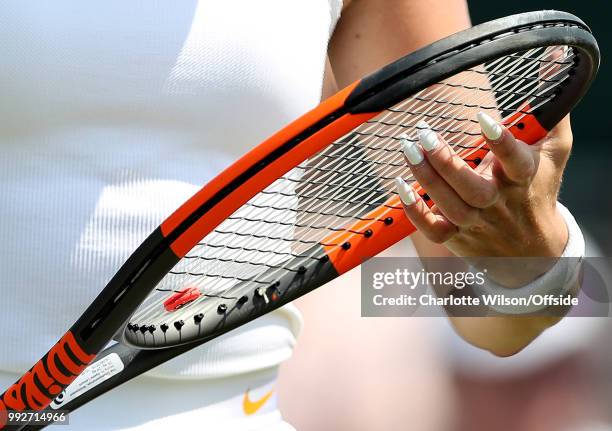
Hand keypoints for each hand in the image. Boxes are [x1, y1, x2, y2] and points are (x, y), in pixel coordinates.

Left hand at [395, 113, 571, 285]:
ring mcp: (476, 223)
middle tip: (424, 134)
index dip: (501, 142)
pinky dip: (415, 214)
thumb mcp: (554, 152)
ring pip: (450, 206)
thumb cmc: (539, 189)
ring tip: (408, 150)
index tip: (483, 118)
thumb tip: (553, 60)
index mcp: (522, 178)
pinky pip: (433, 231)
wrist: (534, 250)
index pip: (515, 162)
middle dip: (447, 162)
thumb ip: (551, 111)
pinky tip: (401, 188)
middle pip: (473, 188)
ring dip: (427, 179)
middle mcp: (498, 203)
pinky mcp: (457, 238)